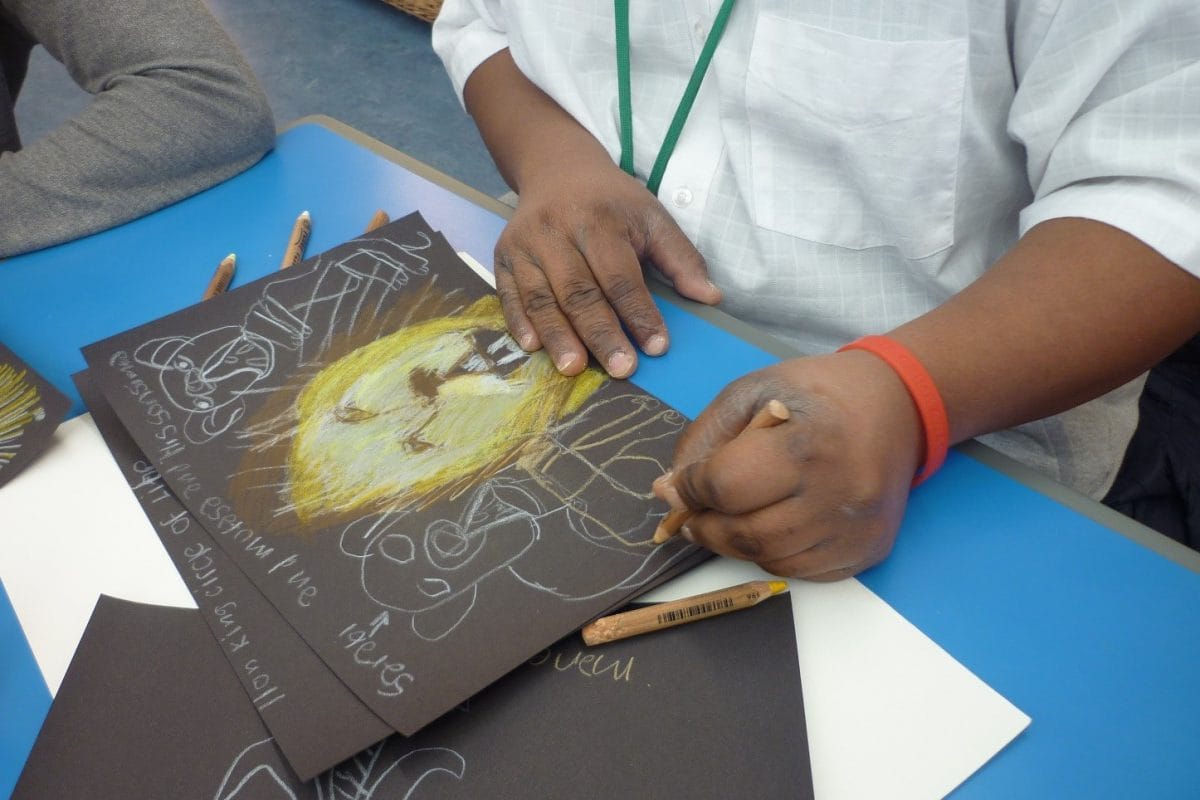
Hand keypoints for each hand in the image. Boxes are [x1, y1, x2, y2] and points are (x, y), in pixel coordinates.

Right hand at [494, 156, 720, 377]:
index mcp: (599, 220)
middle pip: (580, 291)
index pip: (620, 275)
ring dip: (558, 336)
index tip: (657, 346)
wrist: (557, 169)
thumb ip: (681, 258)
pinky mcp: (503, 256)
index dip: (639, 313)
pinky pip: (509, 295)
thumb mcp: (652, 217)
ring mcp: (525, 245)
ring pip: (542, 297)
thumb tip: (711, 298)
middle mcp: (557, 230)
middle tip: (621, 369)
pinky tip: (533, 348)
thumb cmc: (612, 203)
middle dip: (601, 333)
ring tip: (574, 368)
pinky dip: (519, 323)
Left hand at [652, 351, 923, 580]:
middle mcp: (839, 494)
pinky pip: (800, 570)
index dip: (688, 491)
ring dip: (732, 543)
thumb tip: (668, 491)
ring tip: (722, 518)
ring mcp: (857, 529)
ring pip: (769, 559)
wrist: (899, 404)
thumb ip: (706, 438)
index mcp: (808, 445)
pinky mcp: (868, 551)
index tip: (674, 487)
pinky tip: (768, 524)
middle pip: (745, 534)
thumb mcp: (753, 392)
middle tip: (688, 514)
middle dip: (703, 526)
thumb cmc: (819, 393)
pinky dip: (769, 554)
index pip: (727, 486)